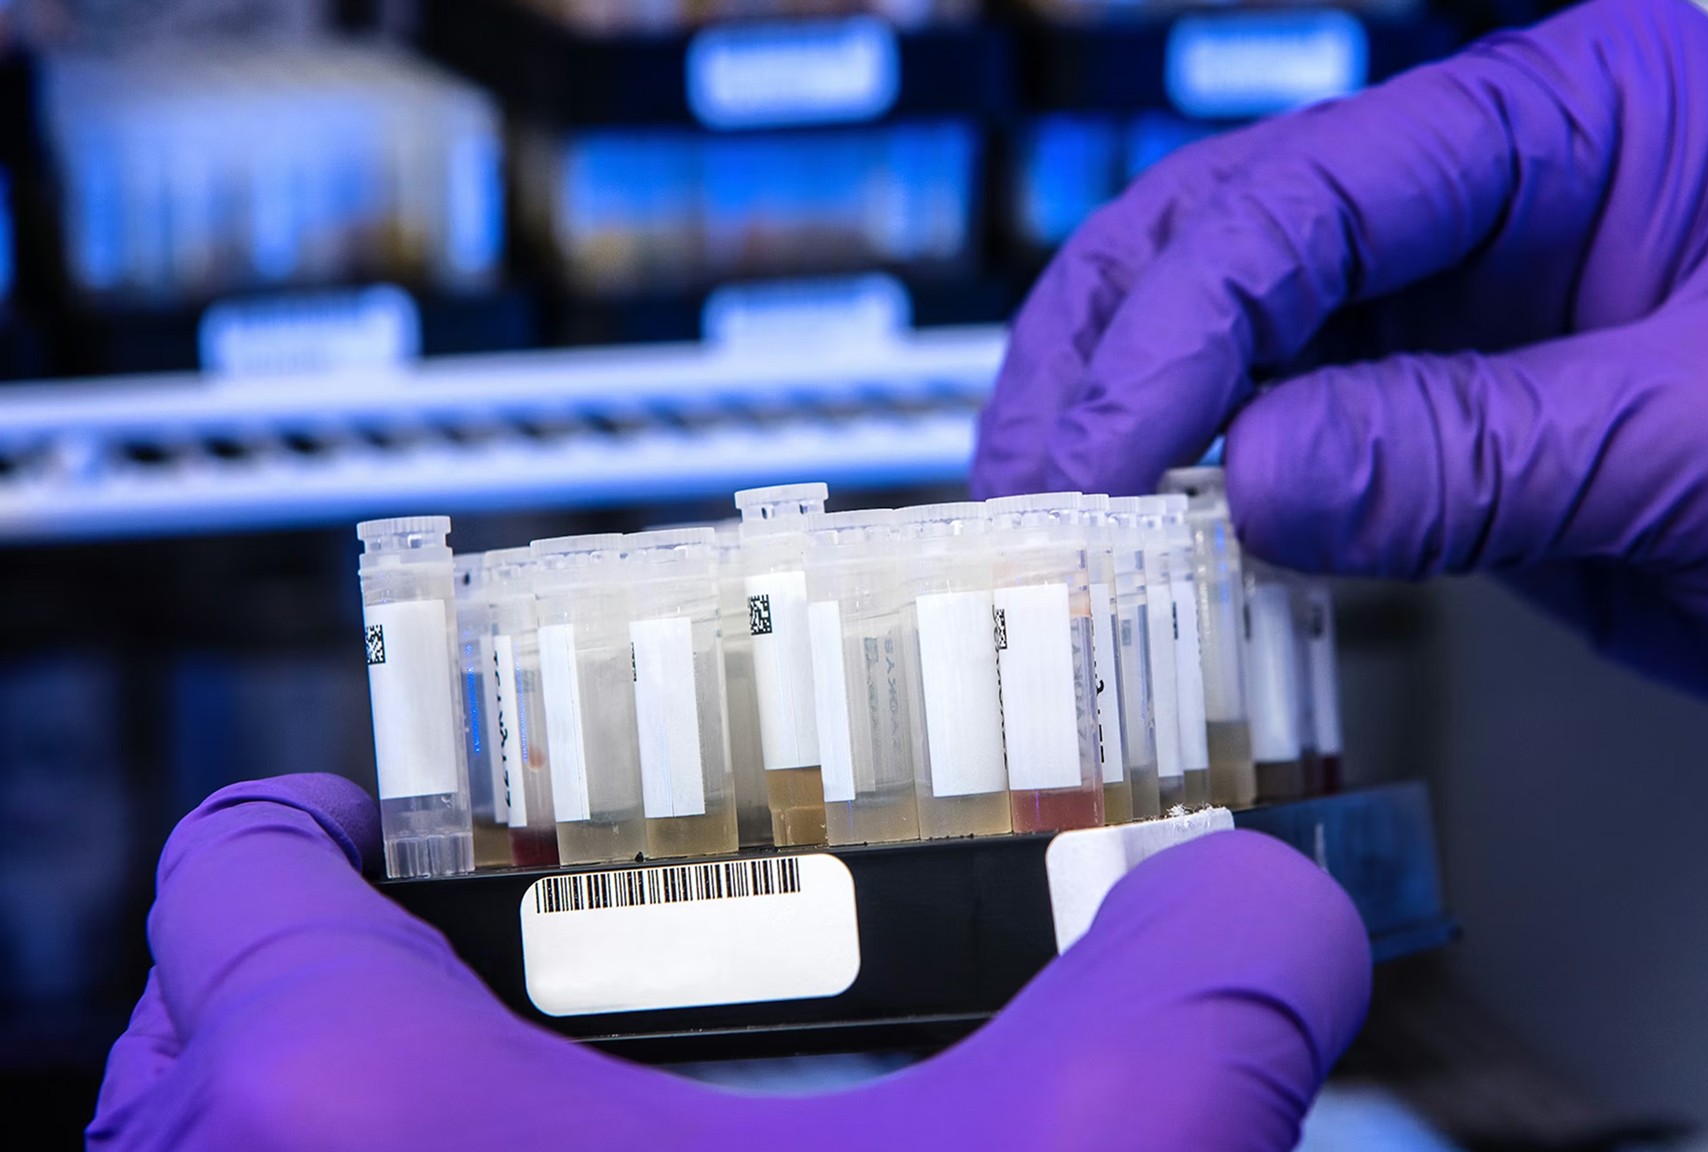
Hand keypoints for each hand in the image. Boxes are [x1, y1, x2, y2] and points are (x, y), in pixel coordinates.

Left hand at [87, 775, 1369, 1151]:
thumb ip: (1192, 1004)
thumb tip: (1272, 911)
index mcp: (363, 1127)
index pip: (239, 882)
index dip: (308, 821)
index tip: (368, 813)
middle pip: (200, 1046)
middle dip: (321, 984)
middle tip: (471, 963)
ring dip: (314, 1143)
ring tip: (505, 1130)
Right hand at [972, 0, 1707, 757]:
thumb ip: (1479, 451)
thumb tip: (1260, 474)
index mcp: (1577, 121)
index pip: (1319, 193)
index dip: (1190, 324)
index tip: (1107, 448)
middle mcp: (1494, 194)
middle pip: (1234, 238)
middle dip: (1118, 358)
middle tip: (1037, 485)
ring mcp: (1460, 309)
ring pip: (1233, 338)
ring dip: (1132, 425)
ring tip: (1056, 520)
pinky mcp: (1445, 419)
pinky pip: (1287, 443)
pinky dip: (1208, 501)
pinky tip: (1155, 551)